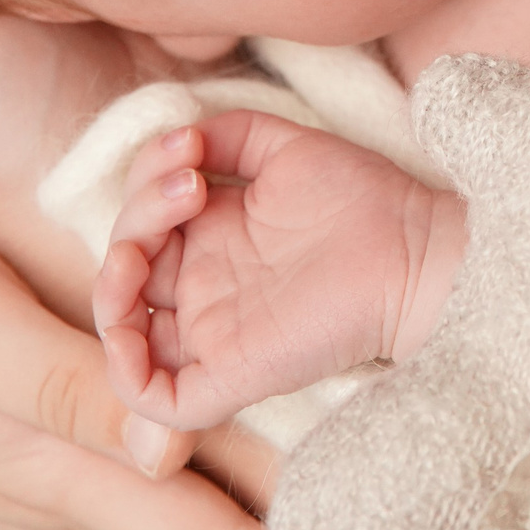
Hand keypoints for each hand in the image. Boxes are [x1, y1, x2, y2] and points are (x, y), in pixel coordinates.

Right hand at [95, 113, 464, 430]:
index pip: (142, 220)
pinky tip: (135, 311)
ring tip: (151, 241)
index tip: (189, 148)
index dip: (144, 179)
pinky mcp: (232, 374)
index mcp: (215, 238)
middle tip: (188, 185)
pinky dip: (124, 368)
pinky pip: (156, 397)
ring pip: (125, 332)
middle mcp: (207, 287)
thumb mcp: (288, 147)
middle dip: (135, 215)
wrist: (418, 250)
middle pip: (125, 267)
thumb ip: (229, 132)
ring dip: (112, 282)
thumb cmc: (367, 201)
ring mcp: (215, 333)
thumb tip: (179, 135)